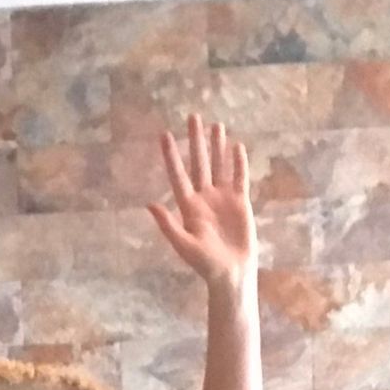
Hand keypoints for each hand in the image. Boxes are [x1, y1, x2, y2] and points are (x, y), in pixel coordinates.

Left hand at [148, 114, 255, 290]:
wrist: (230, 273)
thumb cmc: (204, 263)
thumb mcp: (183, 245)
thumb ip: (168, 225)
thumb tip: (150, 204)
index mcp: (188, 206)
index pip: (178, 175)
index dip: (172, 155)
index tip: (165, 135)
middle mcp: (204, 197)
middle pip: (199, 163)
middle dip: (196, 140)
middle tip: (193, 116)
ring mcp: (222, 198)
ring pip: (219, 165)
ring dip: (217, 146)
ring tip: (215, 125)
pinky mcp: (240, 202)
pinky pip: (239, 177)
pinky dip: (238, 163)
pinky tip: (237, 147)